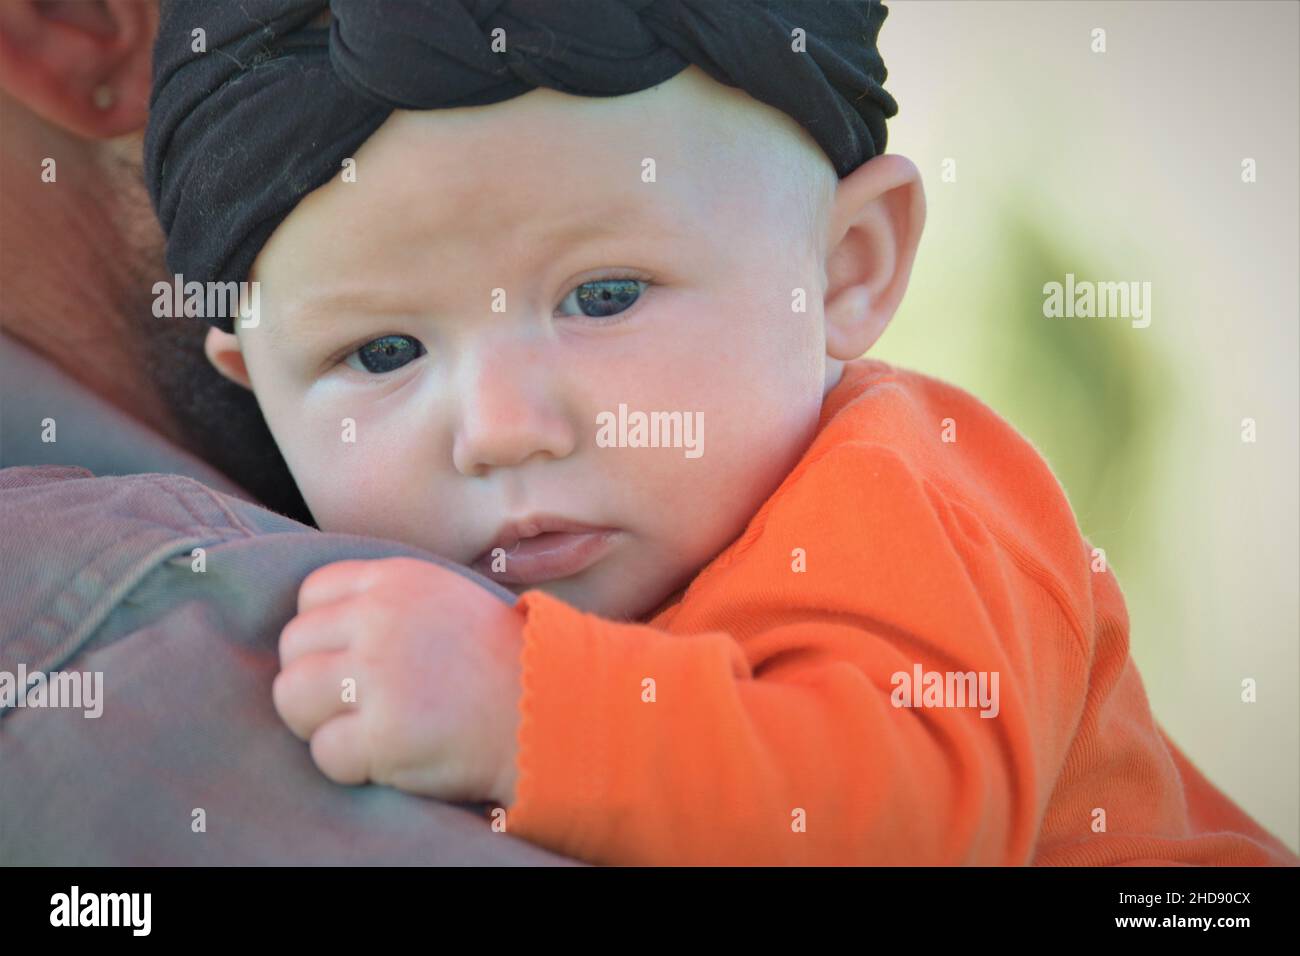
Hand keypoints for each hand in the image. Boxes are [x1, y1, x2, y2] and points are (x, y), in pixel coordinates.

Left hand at [272, 557, 524, 805]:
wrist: (553, 711)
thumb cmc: (499, 662)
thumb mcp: (446, 598)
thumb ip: (386, 601)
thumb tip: (320, 625)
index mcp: (396, 579)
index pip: (312, 595)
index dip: (324, 632)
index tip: (352, 658)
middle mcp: (382, 618)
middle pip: (294, 646)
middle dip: (316, 680)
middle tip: (357, 704)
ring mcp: (380, 674)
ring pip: (292, 697)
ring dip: (320, 722)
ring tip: (364, 730)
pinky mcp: (384, 732)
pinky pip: (324, 752)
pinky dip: (349, 764)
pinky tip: (387, 757)